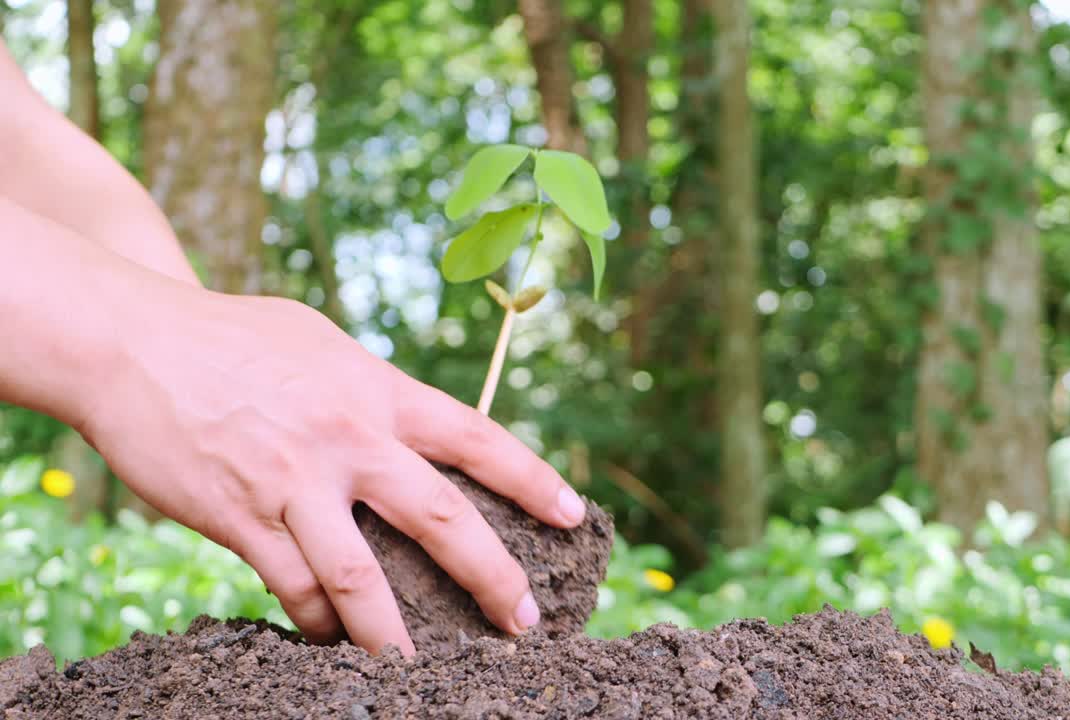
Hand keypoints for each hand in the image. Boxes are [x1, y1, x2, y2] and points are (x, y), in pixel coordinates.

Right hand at [75, 285, 585, 655]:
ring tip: (426, 672)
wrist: (131, 341)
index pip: (477, 437)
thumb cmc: (233, 336)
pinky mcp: (241, 518)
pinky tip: (332, 641)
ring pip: (363, 579)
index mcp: (378, 392)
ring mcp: (296, 482)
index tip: (573, 515)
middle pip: (444, 519)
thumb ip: (373, 390)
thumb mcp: (324, 345)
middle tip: (525, 620)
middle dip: (494, 577)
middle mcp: (350, 439)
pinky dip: (318, 624)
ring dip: (398, 635)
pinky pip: (294, 589)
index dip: (532, 479)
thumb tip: (412, 428)